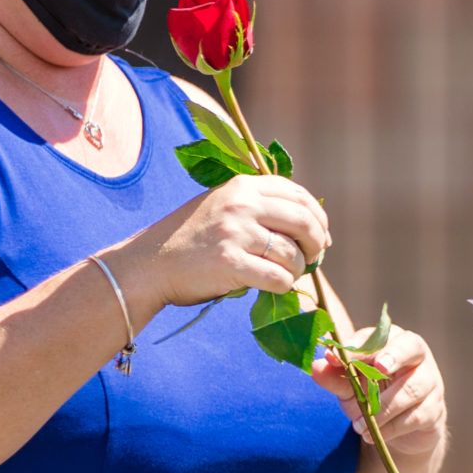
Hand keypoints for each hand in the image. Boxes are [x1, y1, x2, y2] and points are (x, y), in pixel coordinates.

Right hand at [122, 175, 331, 307]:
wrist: (150, 264)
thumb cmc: (190, 239)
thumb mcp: (222, 207)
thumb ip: (258, 207)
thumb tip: (310, 226)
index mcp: (243, 186)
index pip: (298, 194)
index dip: (317, 218)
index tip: (321, 237)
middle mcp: (242, 204)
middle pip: (304, 221)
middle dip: (316, 245)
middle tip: (312, 260)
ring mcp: (236, 232)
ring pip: (293, 254)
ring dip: (296, 270)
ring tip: (284, 275)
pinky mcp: (231, 262)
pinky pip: (278, 278)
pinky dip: (283, 286)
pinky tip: (273, 287)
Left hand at [313, 323, 445, 459]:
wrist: (398, 430)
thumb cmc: (373, 395)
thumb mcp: (349, 386)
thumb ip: (334, 376)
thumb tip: (316, 365)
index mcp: (393, 341)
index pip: (377, 337)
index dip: (357, 347)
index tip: (334, 358)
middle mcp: (417, 356)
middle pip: (411, 347)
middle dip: (394, 356)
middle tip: (378, 368)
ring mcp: (430, 382)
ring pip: (411, 389)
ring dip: (382, 408)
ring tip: (357, 425)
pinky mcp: (434, 410)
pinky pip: (414, 417)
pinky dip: (390, 428)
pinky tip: (371, 435)